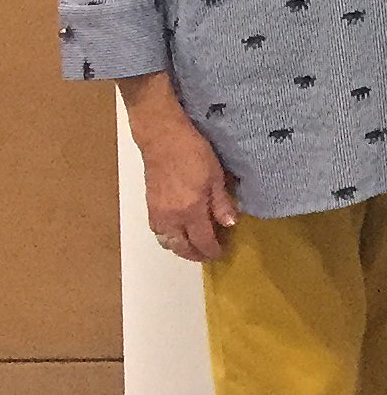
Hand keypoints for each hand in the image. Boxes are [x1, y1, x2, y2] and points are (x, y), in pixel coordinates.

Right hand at [142, 113, 237, 262]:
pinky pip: (157, 231)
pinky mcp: (149, 206)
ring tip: (194, 246)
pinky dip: (168, 238)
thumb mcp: (215, 177)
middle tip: (208, 254)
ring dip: (180, 248)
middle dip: (195, 254)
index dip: (211, 250)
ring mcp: (157, 213)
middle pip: (181, 247)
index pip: (202, 240)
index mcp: (191, 210)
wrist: (163, 139)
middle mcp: (171, 217)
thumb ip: (221, 203)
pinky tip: (178, 233)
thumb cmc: (194, 153)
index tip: (220, 253)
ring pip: (166, 242)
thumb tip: (229, 224)